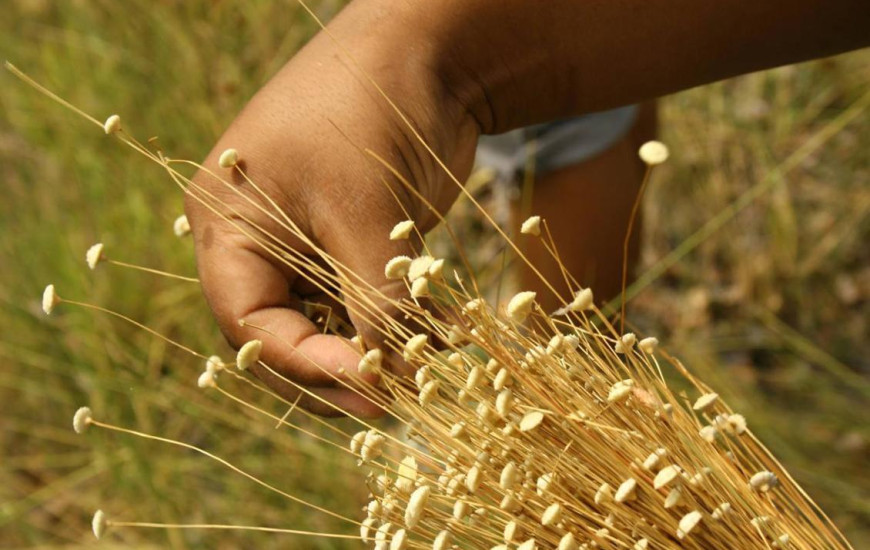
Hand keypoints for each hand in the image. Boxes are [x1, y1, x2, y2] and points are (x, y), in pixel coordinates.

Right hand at [186, 2, 478, 416]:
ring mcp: (303, 241)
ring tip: (421, 374)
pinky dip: (393, 323)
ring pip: (325, 323)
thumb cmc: (372, 116)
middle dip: (334, 372)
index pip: (248, 322)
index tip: (369, 385)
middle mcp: (257, 239)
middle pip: (280, 334)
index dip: (303, 363)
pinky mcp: (348, 241)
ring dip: (370, 351)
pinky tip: (433, 337)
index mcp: (229, 224)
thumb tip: (388, 377)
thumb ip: (370, 300)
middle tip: (391, 404)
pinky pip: (360, 300)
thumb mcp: (366, 214)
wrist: (425, 54)